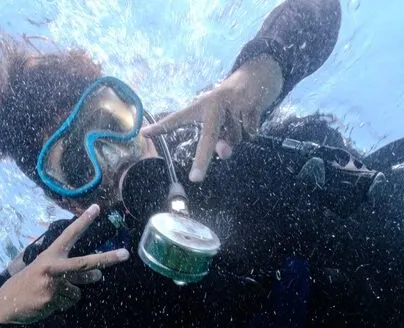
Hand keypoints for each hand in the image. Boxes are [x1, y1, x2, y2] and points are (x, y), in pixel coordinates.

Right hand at [0, 204, 128, 324]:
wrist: (5, 303)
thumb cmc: (28, 284)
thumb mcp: (44, 270)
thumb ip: (71, 270)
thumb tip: (99, 275)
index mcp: (49, 255)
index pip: (69, 235)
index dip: (83, 221)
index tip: (96, 208)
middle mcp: (53, 267)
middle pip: (86, 262)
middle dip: (108, 258)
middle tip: (125, 254)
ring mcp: (53, 284)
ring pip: (79, 291)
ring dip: (71, 294)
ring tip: (52, 293)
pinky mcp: (52, 300)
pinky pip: (70, 303)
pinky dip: (63, 304)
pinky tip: (48, 303)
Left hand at [141, 55, 282, 182]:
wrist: (258, 73)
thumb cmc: (231, 102)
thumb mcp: (220, 118)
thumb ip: (218, 138)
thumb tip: (224, 152)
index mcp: (201, 105)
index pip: (179, 117)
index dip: (163, 126)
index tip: (145, 133)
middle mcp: (215, 102)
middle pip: (209, 136)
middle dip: (202, 159)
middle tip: (195, 178)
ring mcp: (234, 103)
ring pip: (235, 138)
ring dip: (238, 136)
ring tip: (240, 118)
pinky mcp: (252, 104)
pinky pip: (251, 132)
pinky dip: (252, 131)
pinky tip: (252, 116)